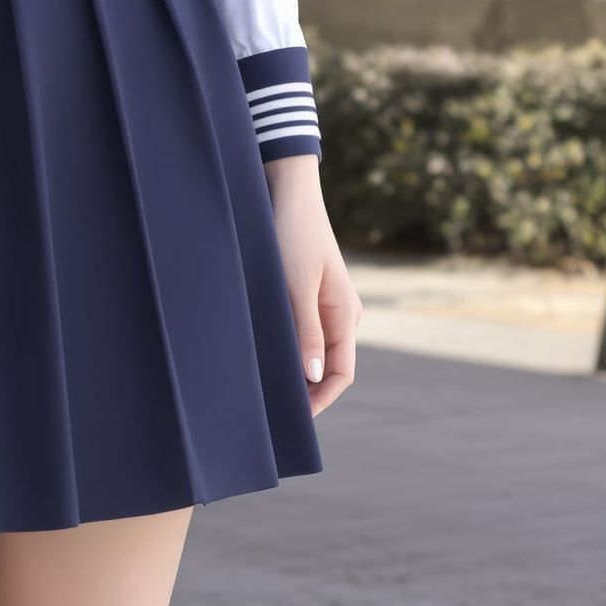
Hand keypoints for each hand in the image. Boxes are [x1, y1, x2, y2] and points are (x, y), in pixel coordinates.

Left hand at [265, 158, 361, 416]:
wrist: (287, 189)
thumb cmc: (293, 234)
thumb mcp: (297, 284)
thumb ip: (306, 330)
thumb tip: (314, 376)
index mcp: (345, 314)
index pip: (342, 373)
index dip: (321, 399)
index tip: (294, 417)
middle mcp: (338, 312)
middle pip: (327, 364)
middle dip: (305, 388)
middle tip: (271, 406)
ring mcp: (322, 302)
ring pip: (311, 348)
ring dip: (293, 366)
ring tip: (262, 383)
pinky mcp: (304, 290)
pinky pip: (300, 328)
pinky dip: (286, 344)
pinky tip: (261, 350)